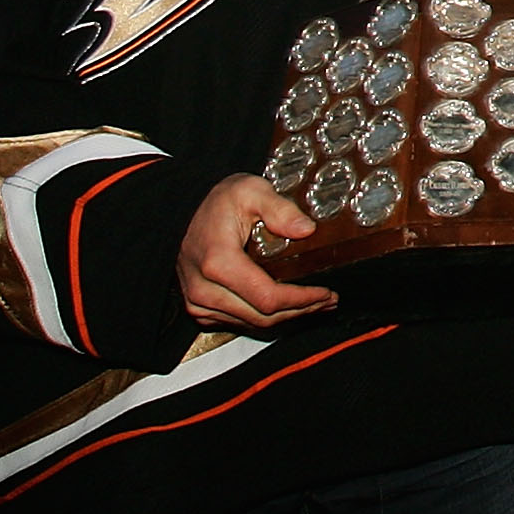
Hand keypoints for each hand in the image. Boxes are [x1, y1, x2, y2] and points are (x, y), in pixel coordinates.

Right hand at [179, 174, 336, 329]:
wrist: (184, 211)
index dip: (301, 299)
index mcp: (218, 262)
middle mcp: (204, 289)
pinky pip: (238, 321)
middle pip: (263, 316)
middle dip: (301, 310)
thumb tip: (306, 229)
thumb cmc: (218, 201)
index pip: (268, 297)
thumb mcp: (251, 190)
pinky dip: (266, 318)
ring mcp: (199, 302)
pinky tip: (287, 307)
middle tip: (328, 300)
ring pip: (252, 323)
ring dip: (287, 317)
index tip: (326, 292)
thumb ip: (280, 208)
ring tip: (316, 304)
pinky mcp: (199, 308)